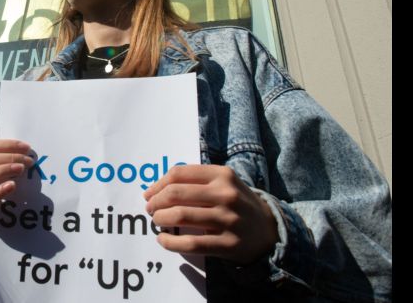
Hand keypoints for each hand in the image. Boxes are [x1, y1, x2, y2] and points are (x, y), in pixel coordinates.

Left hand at [143, 164, 278, 264]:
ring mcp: (228, 220)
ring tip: (157, 221)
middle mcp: (226, 194)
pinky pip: (191, 244)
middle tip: (150, 208)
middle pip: (175, 194)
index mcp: (222, 175)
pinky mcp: (228, 244)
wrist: (270, 230)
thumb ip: (196, 180)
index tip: (149, 193)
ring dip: (160, 219)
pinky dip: (170, 242)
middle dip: (155, 202)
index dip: (158, 184)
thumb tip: (158, 187)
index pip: (179, 174)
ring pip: (180, 216)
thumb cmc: (238, 203)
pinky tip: (163, 239)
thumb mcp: (224, 183)